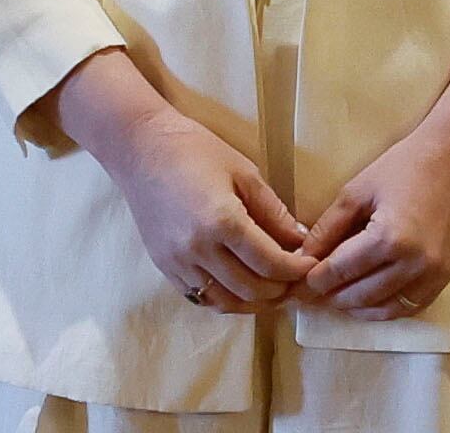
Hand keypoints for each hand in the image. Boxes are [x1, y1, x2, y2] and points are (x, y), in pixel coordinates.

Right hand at [91, 101, 311, 314]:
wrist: (139, 147)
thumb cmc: (195, 150)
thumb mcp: (244, 172)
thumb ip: (274, 211)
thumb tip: (300, 241)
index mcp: (222, 221)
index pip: (271, 263)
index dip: (297, 270)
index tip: (310, 266)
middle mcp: (198, 248)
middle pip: (252, 290)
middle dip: (281, 290)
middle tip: (295, 280)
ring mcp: (178, 261)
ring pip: (227, 302)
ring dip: (255, 302)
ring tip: (272, 290)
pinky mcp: (164, 266)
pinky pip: (201, 298)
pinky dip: (227, 299)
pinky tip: (240, 287)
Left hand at [296, 127, 449, 317]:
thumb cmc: (404, 166)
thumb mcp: (357, 191)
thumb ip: (328, 228)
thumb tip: (304, 256)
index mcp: (388, 238)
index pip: (340, 271)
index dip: (314, 280)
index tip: (296, 284)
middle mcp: (413, 264)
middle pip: (361, 295)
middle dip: (331, 296)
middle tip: (311, 293)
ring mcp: (434, 275)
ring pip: (385, 309)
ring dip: (356, 308)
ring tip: (335, 297)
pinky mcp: (446, 278)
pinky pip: (411, 307)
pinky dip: (385, 309)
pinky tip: (367, 302)